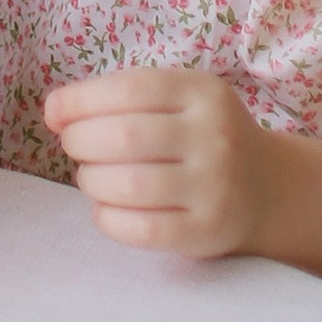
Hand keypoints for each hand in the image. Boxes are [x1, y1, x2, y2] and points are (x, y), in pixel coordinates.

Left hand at [44, 67, 278, 259]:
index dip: (81, 101)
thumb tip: (54, 111)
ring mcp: (215, 187)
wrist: (267, 187)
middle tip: (74, 147)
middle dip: (81, 142)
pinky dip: (109, 219)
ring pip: (129, 185)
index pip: (131, 89)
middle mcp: (214, 137)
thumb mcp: (179, 98)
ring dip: (91, 181)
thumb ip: (120, 97)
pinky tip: (105, 209)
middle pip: (125, 137)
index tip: (54, 114)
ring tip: (91, 177)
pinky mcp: (207, 232)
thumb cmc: (200, 134)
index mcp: (203, 92)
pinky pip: (143, 230)